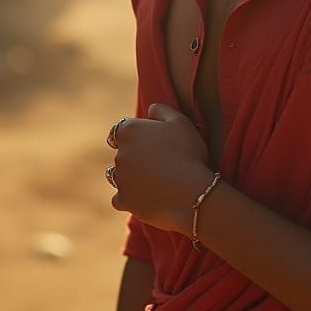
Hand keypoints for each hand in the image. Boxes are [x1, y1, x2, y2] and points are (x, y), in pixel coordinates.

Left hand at [106, 104, 211, 234]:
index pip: (121, 130)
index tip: (147, 141)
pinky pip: (121, 198)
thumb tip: (150, 109)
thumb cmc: (188, 153)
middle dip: (134, 156)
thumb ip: (162, 110)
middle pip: (121, 153)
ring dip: (130, 177)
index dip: (134, 135)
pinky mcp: (123, 200)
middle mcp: (119, 153)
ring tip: (153, 180)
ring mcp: (119, 179)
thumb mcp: (181, 121)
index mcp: (129, 131)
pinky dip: (131, 198)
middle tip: (158, 162)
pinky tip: (148, 196)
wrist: (191, 193)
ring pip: (118, 176)